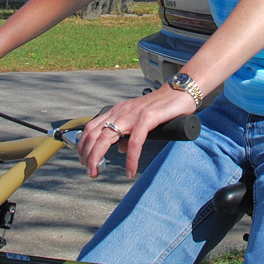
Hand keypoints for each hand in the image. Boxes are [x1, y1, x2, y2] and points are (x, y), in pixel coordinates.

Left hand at [78, 87, 197, 178]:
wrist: (180, 92)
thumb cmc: (162, 107)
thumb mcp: (139, 120)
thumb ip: (127, 134)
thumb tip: (118, 150)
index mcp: (117, 111)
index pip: (91, 127)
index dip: (83, 145)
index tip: (84, 161)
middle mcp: (120, 111)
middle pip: (94, 134)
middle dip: (87, 155)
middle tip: (90, 172)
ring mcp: (132, 114)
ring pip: (106, 137)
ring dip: (98, 157)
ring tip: (98, 172)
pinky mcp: (147, 118)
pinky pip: (134, 142)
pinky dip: (130, 160)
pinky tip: (130, 170)